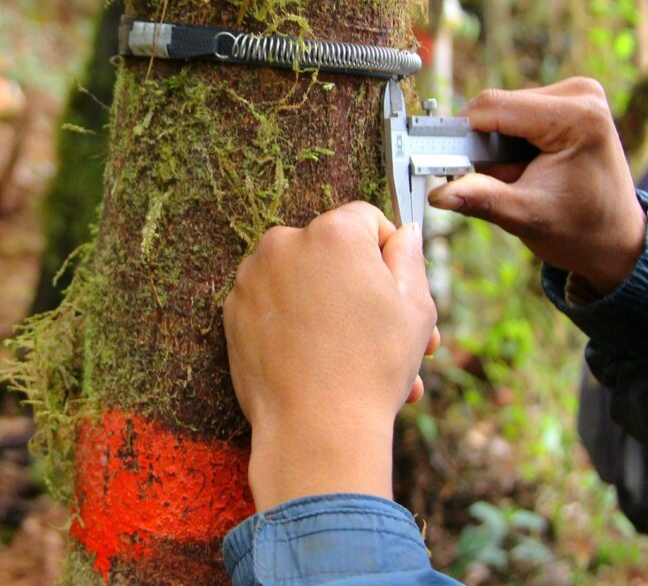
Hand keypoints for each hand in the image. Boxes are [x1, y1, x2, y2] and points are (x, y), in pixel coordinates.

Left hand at [223, 201, 438, 510]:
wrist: (315, 429)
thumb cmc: (372, 367)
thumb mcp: (415, 307)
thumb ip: (409, 257)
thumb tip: (405, 232)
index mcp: (333, 232)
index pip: (365, 219)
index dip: (387, 254)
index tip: (394, 290)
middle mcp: (285, 243)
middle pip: (331, 252)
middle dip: (360, 286)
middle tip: (388, 334)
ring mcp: (252, 278)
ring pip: (301, 280)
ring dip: (329, 308)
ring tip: (359, 358)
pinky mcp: (232, 311)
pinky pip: (273, 305)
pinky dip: (294, 324)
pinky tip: (320, 361)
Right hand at [428, 78, 646, 294]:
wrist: (615, 239)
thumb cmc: (581, 231)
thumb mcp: (527, 217)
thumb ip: (483, 199)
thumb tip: (439, 194)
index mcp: (578, 116)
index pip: (495, 107)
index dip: (460, 133)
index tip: (437, 160)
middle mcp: (580, 94)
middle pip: (497, 107)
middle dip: (483, 145)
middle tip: (497, 182)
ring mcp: (576, 93)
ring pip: (501, 109)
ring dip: (495, 145)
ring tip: (517, 177)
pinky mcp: (567, 100)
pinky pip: (514, 113)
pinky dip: (507, 140)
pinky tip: (524, 165)